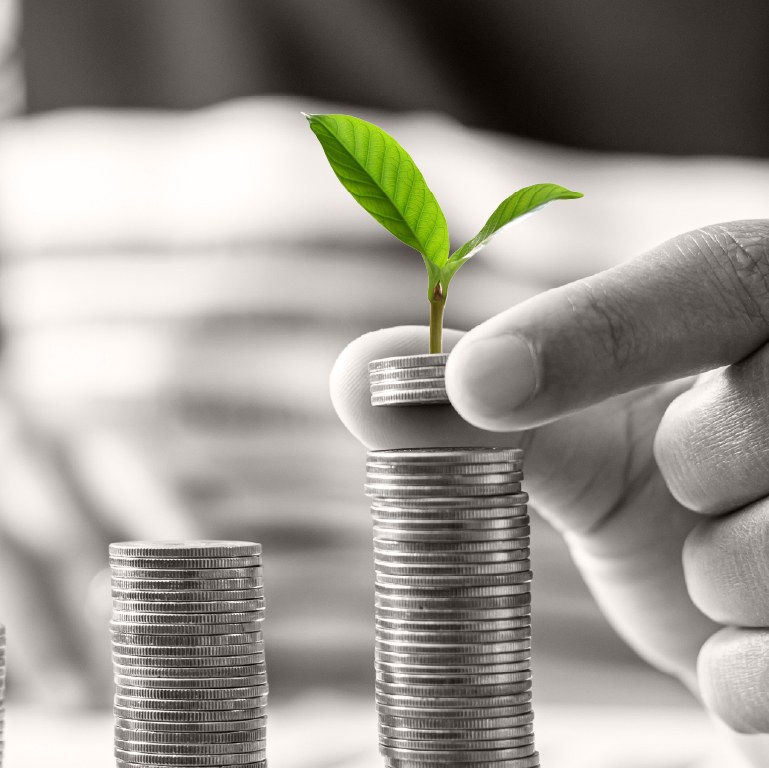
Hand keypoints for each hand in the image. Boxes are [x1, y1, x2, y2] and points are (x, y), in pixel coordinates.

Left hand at [330, 220, 768, 740]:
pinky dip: (749, 672)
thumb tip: (357, 371)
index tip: (475, 385)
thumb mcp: (583, 440)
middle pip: (741, 430)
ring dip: (717, 582)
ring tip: (722, 564)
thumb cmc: (673, 497)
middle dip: (686, 478)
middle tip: (687, 487)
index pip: (709, 281)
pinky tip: (745, 645)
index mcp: (768, 312)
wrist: (759, 598)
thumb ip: (488, 407)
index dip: (594, 331)